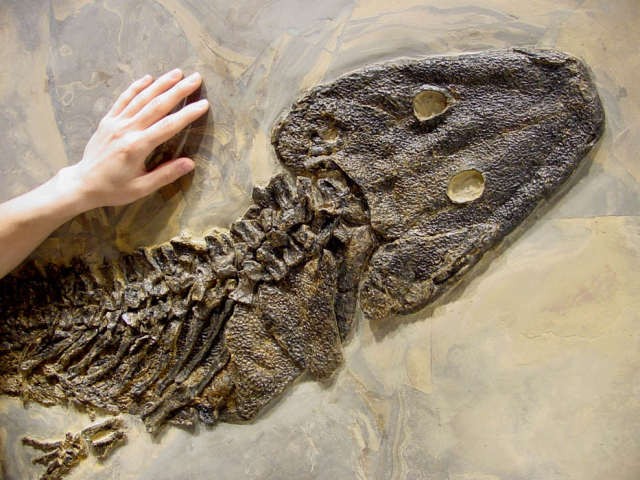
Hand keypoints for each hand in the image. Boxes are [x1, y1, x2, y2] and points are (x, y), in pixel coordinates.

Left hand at [64, 68, 209, 208]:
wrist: (82, 184)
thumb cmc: (113, 189)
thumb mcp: (141, 188)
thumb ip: (165, 174)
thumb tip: (190, 163)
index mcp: (137, 147)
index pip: (168, 126)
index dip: (187, 114)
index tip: (203, 104)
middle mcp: (126, 130)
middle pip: (157, 105)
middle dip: (178, 90)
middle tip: (195, 78)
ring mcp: (116, 123)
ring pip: (141, 98)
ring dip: (160, 83)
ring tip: (177, 72)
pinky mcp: (107, 121)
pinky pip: (123, 99)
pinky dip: (136, 87)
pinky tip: (148, 78)